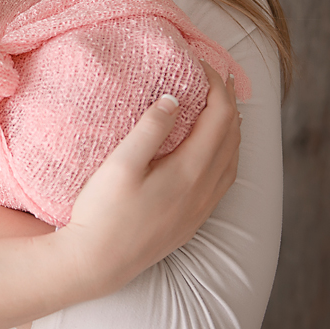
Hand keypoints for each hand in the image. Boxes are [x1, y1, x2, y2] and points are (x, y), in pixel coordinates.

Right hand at [58, 62, 239, 299]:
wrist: (96, 264)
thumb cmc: (102, 212)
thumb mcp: (120, 164)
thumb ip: (150, 128)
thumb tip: (175, 98)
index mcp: (190, 171)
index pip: (220, 116)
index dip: (217, 85)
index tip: (200, 64)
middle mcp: (204, 190)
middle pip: (232, 136)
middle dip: (228, 101)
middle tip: (216, 75)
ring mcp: (201, 209)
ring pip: (233, 159)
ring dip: (231, 127)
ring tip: (221, 106)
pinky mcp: (192, 221)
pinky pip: (225, 179)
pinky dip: (227, 154)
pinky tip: (214, 151)